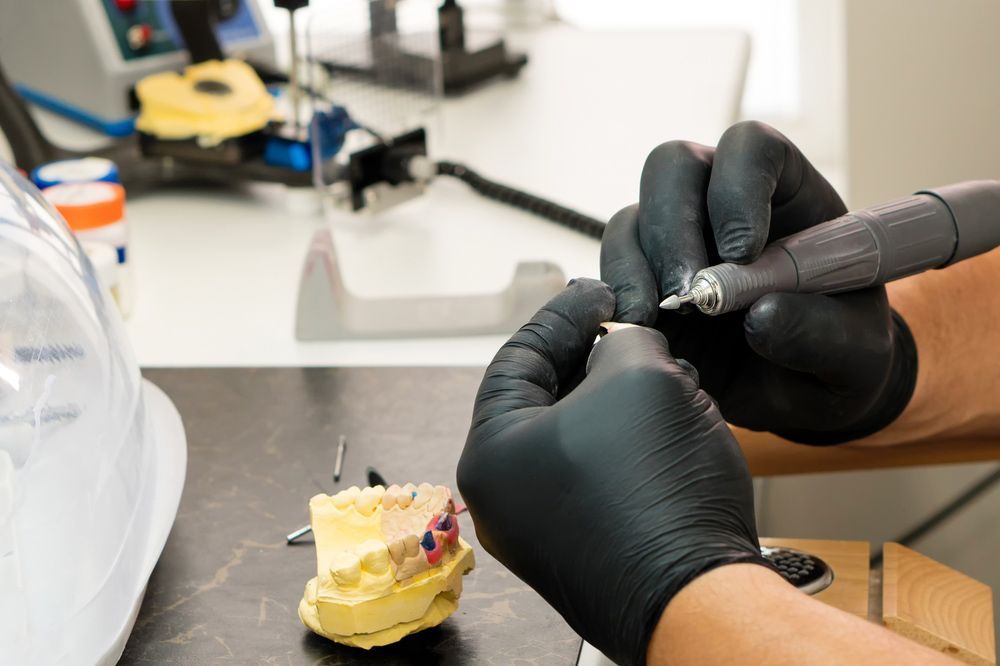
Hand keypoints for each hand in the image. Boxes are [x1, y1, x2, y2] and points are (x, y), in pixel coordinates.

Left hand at [458, 279, 767, 665]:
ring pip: (578, 436)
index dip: (562, 316)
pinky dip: (629, 439)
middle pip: (544, 399)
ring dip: (620, 398)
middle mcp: (505, 496)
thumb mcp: (640, 377)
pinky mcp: (587, 545)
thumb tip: (623, 343)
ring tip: (664, 372)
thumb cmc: (656, 491)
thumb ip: (622, 340)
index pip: (516, 359)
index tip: (599, 292)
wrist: (701, 598)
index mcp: (492, 453)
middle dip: (594, 357)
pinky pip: (599, 474)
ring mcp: (544, 527)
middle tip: (629, 326)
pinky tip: (671, 420)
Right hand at [600, 121, 916, 443]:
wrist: (802, 397)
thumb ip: (820, 332)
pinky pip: (609, 275)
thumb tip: (760, 317)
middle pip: (672, 167)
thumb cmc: (839, 357)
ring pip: (631, 221)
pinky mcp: (641, 285)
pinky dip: (616, 302)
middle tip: (687, 292)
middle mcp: (717, 203)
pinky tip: (636, 335)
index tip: (744, 251)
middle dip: (673, 227)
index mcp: (783, 192)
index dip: (739, 186)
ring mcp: (672, 243)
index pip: (750, 148)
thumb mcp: (855, 353)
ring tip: (654, 322)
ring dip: (636, 269)